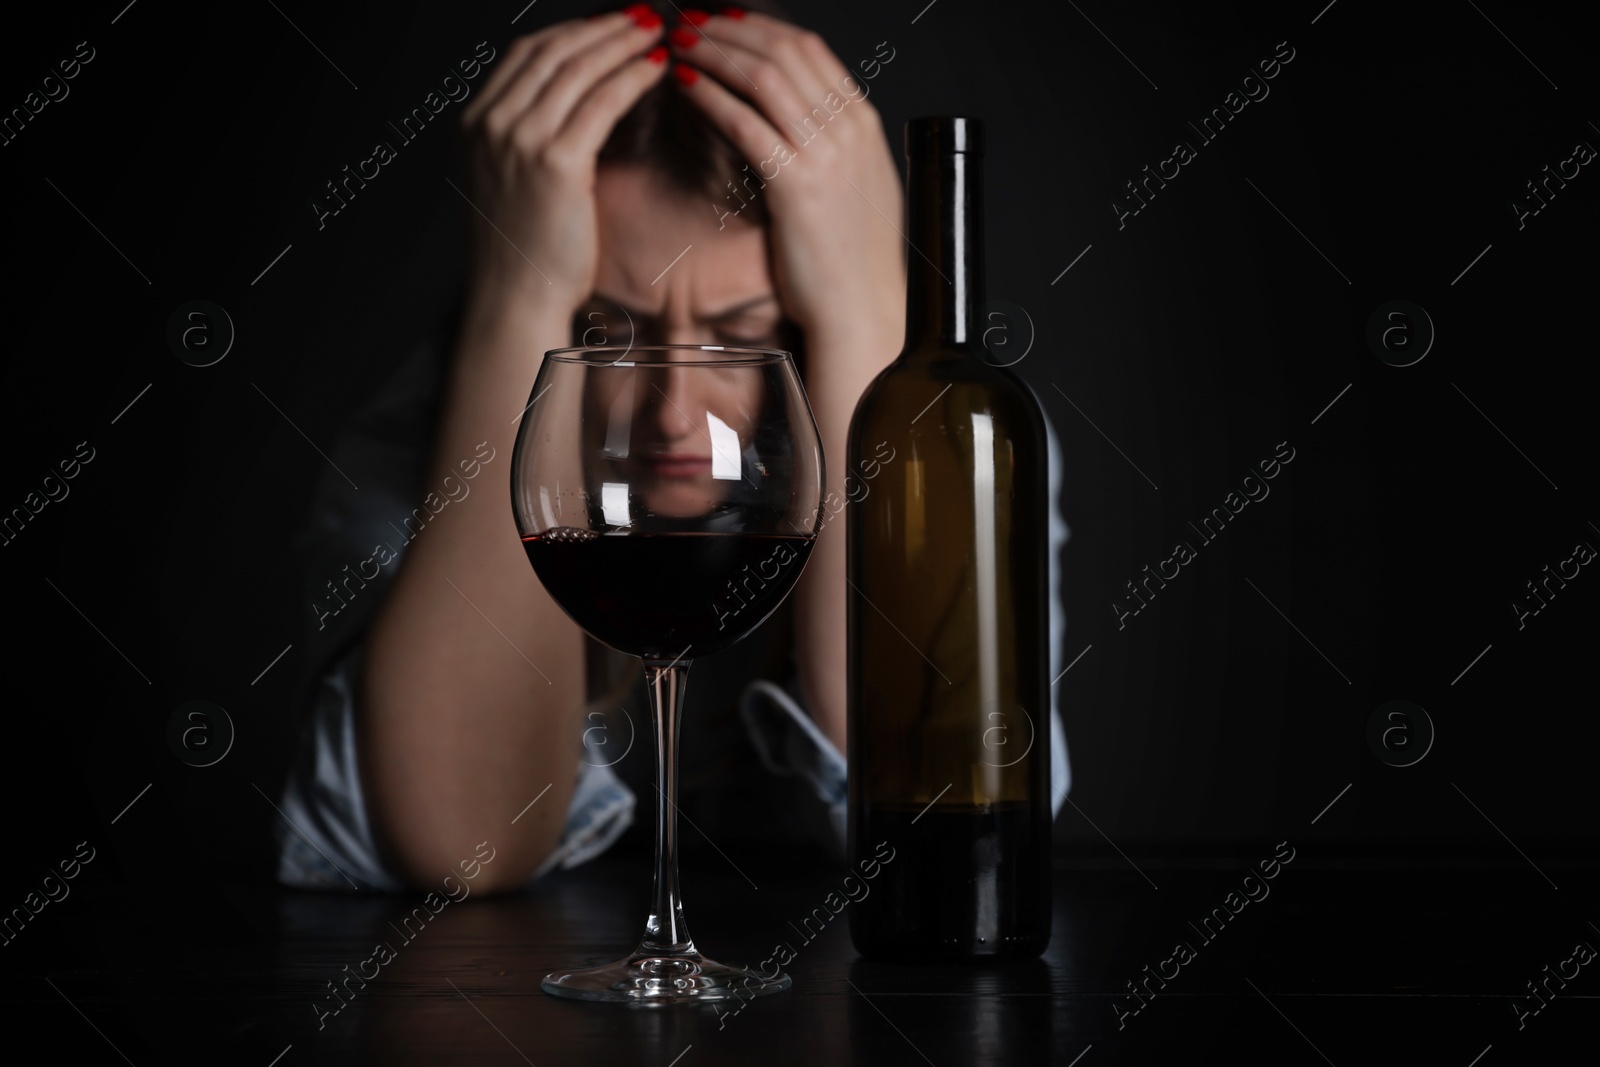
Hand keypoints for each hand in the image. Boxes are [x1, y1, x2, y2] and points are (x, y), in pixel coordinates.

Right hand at [458, 9, 667, 320]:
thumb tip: (569, 109)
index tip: (609, 23)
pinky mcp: (555, 162)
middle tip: (642, 15)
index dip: (572, 31)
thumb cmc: (523, 253)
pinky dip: (632, 78)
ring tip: (656, 33)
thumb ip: (525, 140)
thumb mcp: (508, 183)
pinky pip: (602, 103)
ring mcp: (520, 140)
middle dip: (602, 27)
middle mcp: (492, 123)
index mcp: (476, 124)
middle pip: (553, 51)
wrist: (515, 299)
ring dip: (622, 43)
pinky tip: (657, 69)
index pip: (526, 54)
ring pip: (579, 69)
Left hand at [668, 10, 904, 352]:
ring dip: (714, 53)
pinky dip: (712, 97)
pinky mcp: (797, 184)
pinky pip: (746, 123)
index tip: (723, 20)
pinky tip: (685, 87)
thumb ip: (836, 146)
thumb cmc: (853, 259)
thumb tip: (805, 119)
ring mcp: (825, 154)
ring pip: (763, 76)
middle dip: (729, 29)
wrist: (863, 306)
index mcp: (862, 122)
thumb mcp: (859, 186)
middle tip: (688, 21)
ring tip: (678, 45)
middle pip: (783, 50)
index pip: (809, 48)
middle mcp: (847, 128)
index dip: (759, 26)